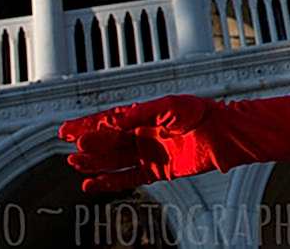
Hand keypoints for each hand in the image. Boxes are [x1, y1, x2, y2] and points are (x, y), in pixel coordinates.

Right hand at [59, 94, 232, 192]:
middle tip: (70, 144)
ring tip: (75, 163)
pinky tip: (92, 183)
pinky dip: (109, 182)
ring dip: (94, 162)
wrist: (221, 134)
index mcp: (144, 116)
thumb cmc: (200, 114)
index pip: (110, 120)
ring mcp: (148, 153)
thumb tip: (113, 121)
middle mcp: (143, 134)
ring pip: (113, 160)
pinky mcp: (155, 171)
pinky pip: (127, 178)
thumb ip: (140, 115)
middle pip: (108, 141)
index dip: (88, 124)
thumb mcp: (168, 107)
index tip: (68, 129)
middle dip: (89, 143)